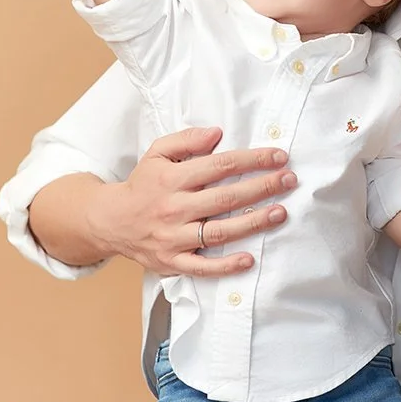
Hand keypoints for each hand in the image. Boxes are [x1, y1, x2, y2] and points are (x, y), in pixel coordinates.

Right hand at [92, 126, 298, 276]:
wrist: (111, 221)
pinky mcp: (173, 261)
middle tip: (289, 180)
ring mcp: (174, 237)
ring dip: (252, 223)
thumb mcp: (157, 153)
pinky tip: (250, 260)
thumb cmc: (142, 185)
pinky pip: (202, 267)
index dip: (252, 160)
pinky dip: (225, 266)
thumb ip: (186, 140)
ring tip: (280, 213)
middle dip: (261, 188)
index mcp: (172, 179)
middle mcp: (174, 208)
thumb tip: (217, 134)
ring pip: (218, 232)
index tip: (278, 156)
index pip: (219, 166)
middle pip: (224, 198)